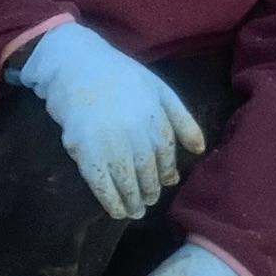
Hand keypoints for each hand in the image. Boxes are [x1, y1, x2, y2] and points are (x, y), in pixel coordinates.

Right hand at [15, 26, 206, 220]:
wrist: (76, 64)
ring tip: (135, 211)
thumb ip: (182, 118)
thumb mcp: (158, 88)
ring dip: (133, 201)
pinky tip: (116, 210)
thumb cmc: (118, 74)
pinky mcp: (86, 151)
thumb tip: (199, 150)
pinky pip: (102, 184)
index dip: (167, 172)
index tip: (166, 183)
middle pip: (148, 172)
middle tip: (149, 201)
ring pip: (128, 182)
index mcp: (156, 117)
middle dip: (151, 190)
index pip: (166, 154)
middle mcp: (136, 133)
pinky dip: (111, 201)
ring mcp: (111, 143)